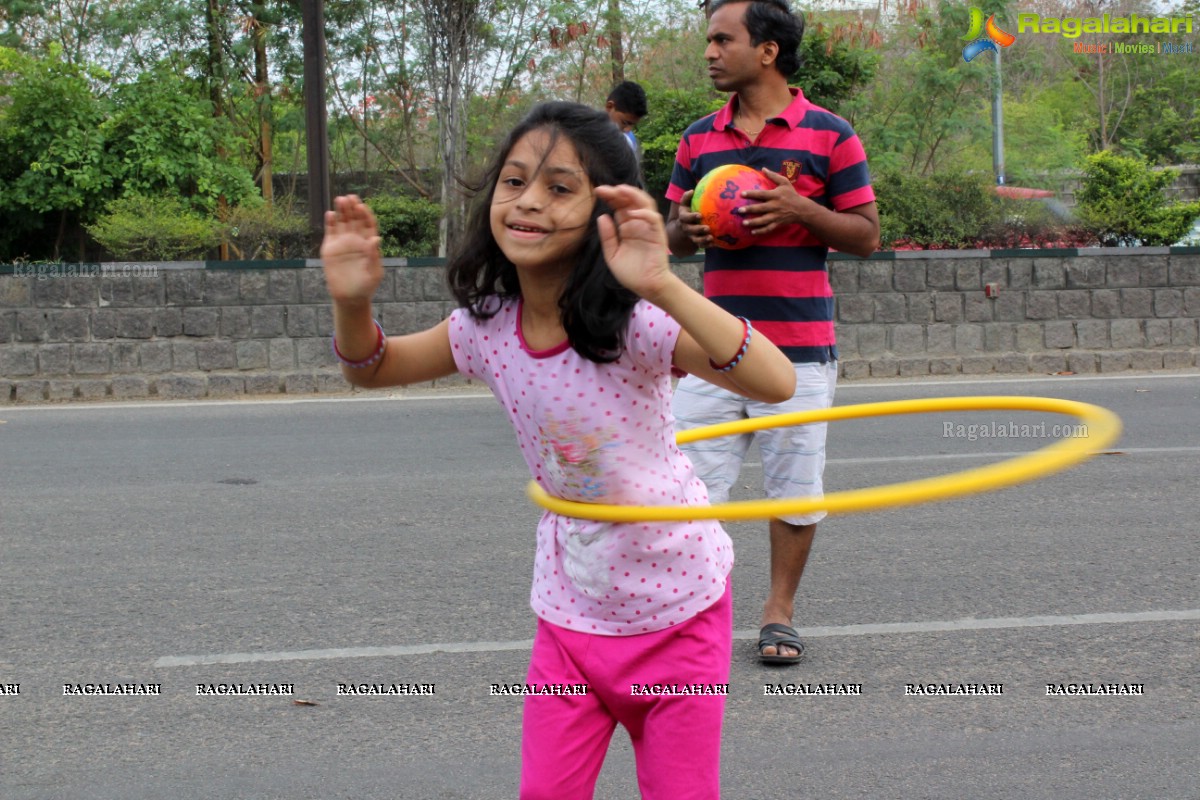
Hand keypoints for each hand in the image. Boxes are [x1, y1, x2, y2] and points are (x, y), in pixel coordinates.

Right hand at [321, 195, 382, 304]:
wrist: (349, 297)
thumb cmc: (366, 286)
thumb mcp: (374, 273)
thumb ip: (374, 256)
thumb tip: (376, 239)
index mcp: (369, 243)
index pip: (368, 224)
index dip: (366, 215)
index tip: (362, 206)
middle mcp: (356, 239)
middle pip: (355, 219)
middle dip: (353, 208)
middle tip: (350, 197)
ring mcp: (343, 242)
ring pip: (342, 222)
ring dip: (341, 210)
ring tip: (340, 200)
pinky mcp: (330, 248)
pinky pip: (330, 231)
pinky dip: (330, 222)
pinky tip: (330, 214)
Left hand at [595, 184, 673, 300]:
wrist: (647, 287)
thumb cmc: (631, 273)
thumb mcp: (612, 255)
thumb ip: (607, 237)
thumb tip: (602, 216)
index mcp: (627, 227)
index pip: (619, 206)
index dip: (610, 197)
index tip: (598, 191)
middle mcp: (638, 224)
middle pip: (630, 200)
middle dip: (618, 192)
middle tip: (603, 189)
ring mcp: (649, 228)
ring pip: (645, 203)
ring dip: (633, 195)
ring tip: (619, 190)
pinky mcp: (657, 235)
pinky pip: (653, 219)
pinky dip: (643, 213)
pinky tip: (631, 213)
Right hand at [676, 189, 714, 248]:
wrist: (684, 226)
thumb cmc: (688, 211)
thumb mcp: (685, 204)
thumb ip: (686, 197)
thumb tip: (692, 191)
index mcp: (683, 218)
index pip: (685, 218)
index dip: (691, 217)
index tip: (699, 215)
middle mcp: (686, 228)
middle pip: (691, 230)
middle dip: (698, 229)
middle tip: (707, 228)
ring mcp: (691, 236)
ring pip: (696, 240)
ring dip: (703, 239)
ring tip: (710, 237)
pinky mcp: (697, 241)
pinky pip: (702, 245)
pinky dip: (707, 245)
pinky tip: (714, 243)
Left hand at [737, 168, 816, 236]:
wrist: (801, 209)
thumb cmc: (791, 194)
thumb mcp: (785, 182)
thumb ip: (773, 176)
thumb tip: (763, 168)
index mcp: (776, 195)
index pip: (762, 194)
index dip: (751, 194)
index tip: (741, 194)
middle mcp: (775, 206)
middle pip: (761, 208)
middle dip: (750, 209)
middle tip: (739, 210)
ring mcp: (776, 216)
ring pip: (763, 220)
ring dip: (753, 222)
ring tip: (743, 223)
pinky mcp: (777, 223)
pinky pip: (768, 228)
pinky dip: (761, 231)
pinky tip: (752, 232)